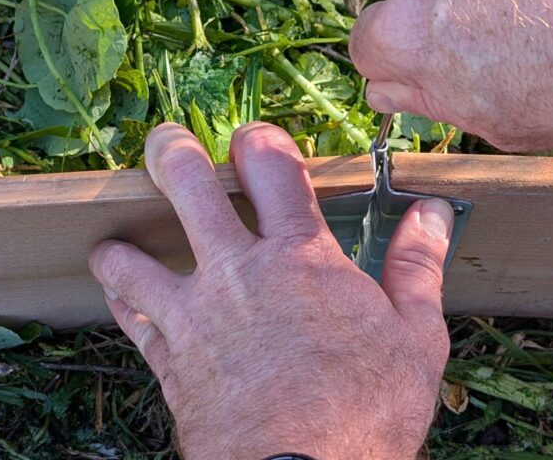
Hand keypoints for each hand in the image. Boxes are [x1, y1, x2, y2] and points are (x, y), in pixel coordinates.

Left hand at [90, 122, 454, 458]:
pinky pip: (126, 317)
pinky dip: (120, 300)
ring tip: (124, 239)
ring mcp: (193, 315)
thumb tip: (433, 214)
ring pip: (132, 257)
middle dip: (172, 153)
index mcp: (300, 256)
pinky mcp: (167, 360)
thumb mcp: (415, 338)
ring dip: (124, 242)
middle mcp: (236, 272)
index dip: (259, 139)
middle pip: (187, 185)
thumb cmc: (366, 414)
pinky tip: (122, 294)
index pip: (271, 165)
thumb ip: (417, 267)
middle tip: (167, 143)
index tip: (255, 140)